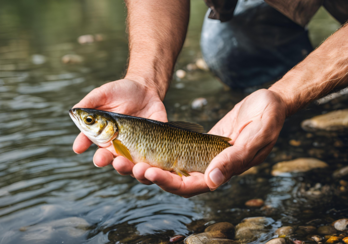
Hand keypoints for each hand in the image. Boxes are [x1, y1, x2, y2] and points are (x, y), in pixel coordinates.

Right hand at [73, 79, 166, 179]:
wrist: (146, 88)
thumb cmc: (121, 91)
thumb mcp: (104, 94)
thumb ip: (90, 102)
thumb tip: (73, 111)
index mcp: (105, 139)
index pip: (97, 150)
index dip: (91, 151)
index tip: (80, 149)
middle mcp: (121, 147)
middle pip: (114, 162)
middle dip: (110, 162)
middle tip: (107, 160)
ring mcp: (139, 149)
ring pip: (134, 166)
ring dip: (132, 169)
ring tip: (130, 166)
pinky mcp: (156, 145)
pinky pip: (156, 161)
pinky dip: (155, 167)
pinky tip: (152, 167)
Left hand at [139, 89, 286, 196]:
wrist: (270, 103)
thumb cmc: (269, 117)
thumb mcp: (257, 134)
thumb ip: (236, 158)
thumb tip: (213, 180)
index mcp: (226, 171)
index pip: (192, 185)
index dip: (169, 183)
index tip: (149, 172)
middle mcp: (212, 168)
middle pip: (176, 179)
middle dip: (152, 174)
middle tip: (129, 165)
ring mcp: (205, 156)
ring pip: (173, 166)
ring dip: (151, 163)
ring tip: (128, 156)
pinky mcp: (200, 143)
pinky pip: (177, 150)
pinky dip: (160, 150)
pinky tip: (143, 144)